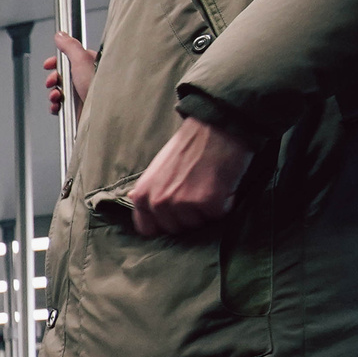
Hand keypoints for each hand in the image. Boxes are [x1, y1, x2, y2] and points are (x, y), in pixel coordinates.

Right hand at [46, 33, 95, 114]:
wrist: (102, 112)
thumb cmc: (99, 87)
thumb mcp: (81, 60)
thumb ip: (70, 46)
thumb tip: (60, 35)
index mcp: (90, 65)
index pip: (70, 58)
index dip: (57, 61)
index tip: (49, 64)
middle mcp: (86, 78)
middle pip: (61, 75)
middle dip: (53, 79)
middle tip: (52, 81)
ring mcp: (82, 93)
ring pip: (59, 90)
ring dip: (53, 93)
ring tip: (56, 96)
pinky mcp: (77, 108)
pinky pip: (60, 105)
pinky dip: (55, 106)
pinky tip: (57, 106)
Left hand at [125, 116, 252, 237]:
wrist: (215, 127)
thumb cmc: (188, 146)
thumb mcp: (157, 168)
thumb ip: (149, 189)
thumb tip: (133, 198)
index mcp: (142, 195)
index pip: (147, 229)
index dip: (164, 224)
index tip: (175, 215)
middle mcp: (159, 202)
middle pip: (175, 229)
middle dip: (189, 215)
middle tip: (198, 190)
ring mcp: (182, 203)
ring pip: (197, 225)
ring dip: (206, 210)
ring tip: (209, 184)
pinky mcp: (207, 203)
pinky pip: (218, 215)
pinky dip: (224, 202)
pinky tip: (221, 183)